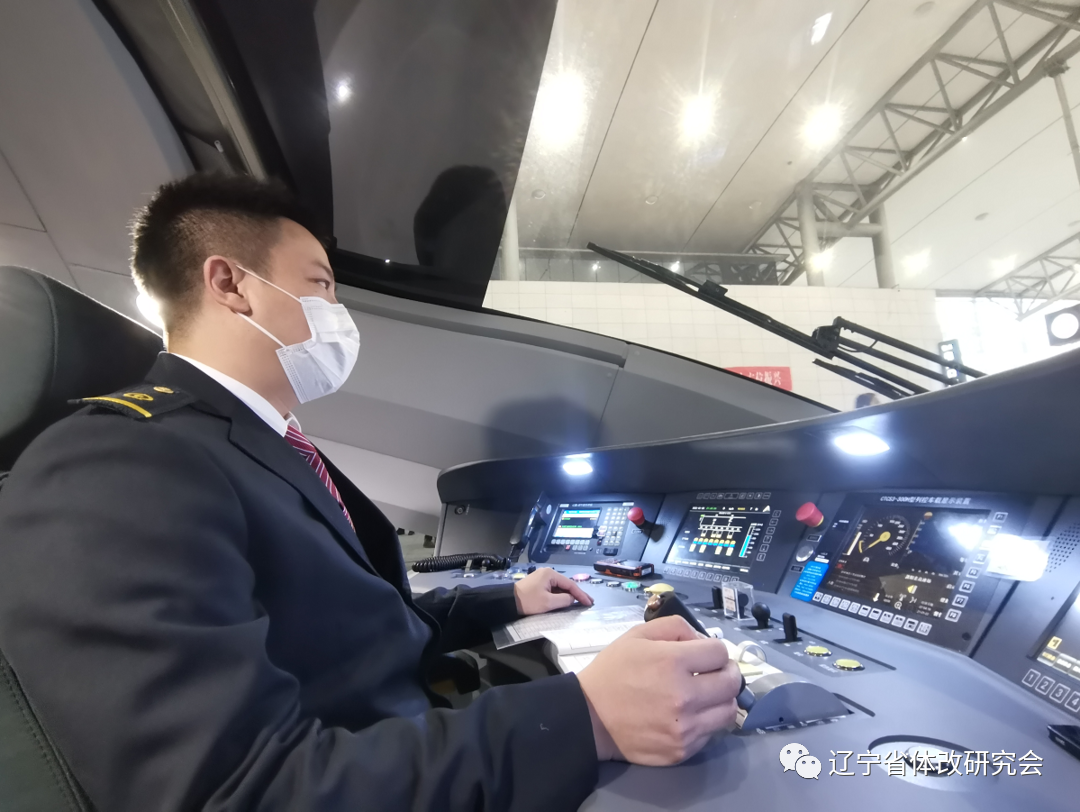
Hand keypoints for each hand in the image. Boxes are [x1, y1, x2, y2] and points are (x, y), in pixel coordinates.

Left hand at [513, 568, 593, 614]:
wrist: (507, 601)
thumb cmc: (528, 601)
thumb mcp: (548, 602)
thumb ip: (564, 600)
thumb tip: (572, 599)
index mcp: (550, 574)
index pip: (570, 584)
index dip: (581, 594)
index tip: (589, 602)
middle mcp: (547, 573)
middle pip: (566, 584)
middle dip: (577, 594)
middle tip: (588, 602)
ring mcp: (542, 578)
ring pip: (559, 587)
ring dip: (569, 595)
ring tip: (580, 602)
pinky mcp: (538, 585)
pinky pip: (553, 589)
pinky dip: (560, 595)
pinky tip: (566, 601)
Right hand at [577, 616, 740, 764]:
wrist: (590, 717)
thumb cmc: (613, 672)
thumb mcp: (637, 635)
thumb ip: (675, 627)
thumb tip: (702, 639)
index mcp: (672, 662)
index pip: (720, 652)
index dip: (714, 649)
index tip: (706, 655)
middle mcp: (684, 696)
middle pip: (732, 683)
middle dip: (726, 672)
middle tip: (715, 672)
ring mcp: (685, 727)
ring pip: (728, 711)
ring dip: (721, 699)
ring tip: (706, 695)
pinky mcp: (682, 750)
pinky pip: (711, 733)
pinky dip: (706, 721)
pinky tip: (690, 714)